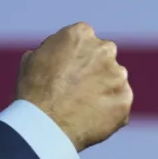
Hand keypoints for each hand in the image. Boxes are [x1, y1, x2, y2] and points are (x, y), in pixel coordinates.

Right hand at [16, 22, 132, 152]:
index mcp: (81, 34)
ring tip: (83, 107)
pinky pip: (119, 103)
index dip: (75, 56)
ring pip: (114, 80)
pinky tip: (91, 118)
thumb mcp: (32, 59)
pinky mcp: (125, 99)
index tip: (67, 70)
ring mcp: (118, 75)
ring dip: (104, 89)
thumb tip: (57, 54)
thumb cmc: (34, 91)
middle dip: (94, 69)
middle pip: (103, 56)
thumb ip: (52, 51)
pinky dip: (109, 110)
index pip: (84, 40)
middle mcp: (104, 49)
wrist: (45, 124)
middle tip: (77, 88)